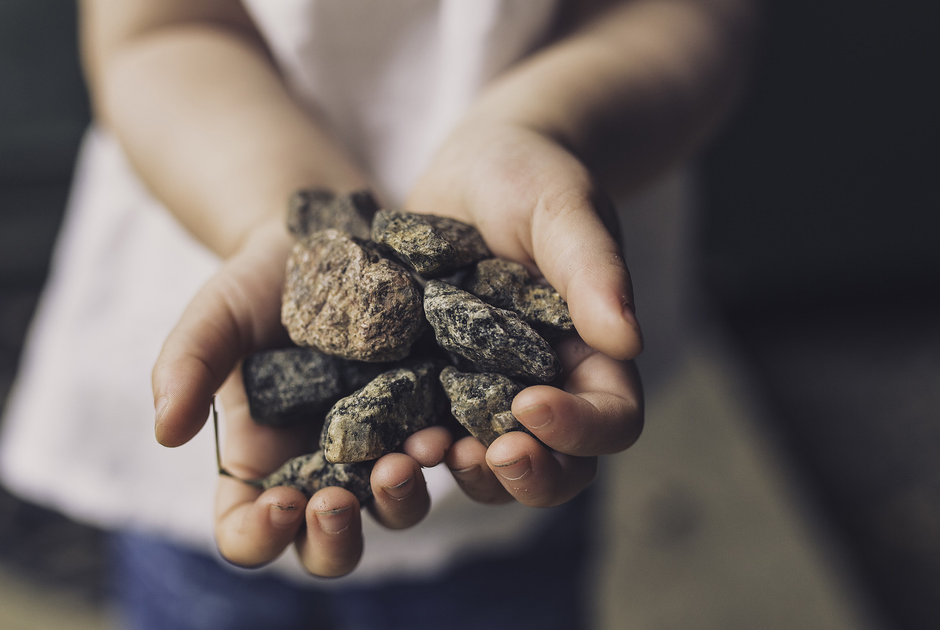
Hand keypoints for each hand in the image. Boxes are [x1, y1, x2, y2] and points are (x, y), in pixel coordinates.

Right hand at [152, 222, 441, 576]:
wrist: (321, 238)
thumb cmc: (254, 287)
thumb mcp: (213, 320)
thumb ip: (184, 368)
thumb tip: (165, 432)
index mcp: (259, 467)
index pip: (247, 534)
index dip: (258, 536)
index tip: (279, 503)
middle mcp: (321, 473)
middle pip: (327, 547)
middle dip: (335, 538)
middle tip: (340, 499)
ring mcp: (378, 451)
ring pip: (393, 509)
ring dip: (401, 497)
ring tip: (413, 452)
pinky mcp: (428, 417)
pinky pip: (444, 456)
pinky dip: (455, 455)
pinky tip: (460, 431)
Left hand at [404, 121, 644, 505]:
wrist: (469, 166)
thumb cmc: (532, 175)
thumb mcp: (564, 208)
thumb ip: (594, 269)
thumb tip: (628, 340)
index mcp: (592, 358)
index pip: (610, 420)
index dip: (579, 430)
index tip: (531, 405)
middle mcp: (540, 388)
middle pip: (553, 468)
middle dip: (521, 475)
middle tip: (480, 454)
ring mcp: (479, 392)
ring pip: (483, 465)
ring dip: (457, 471)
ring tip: (420, 451)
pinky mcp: (424, 383)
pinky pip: (416, 430)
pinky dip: (399, 442)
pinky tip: (373, 434)